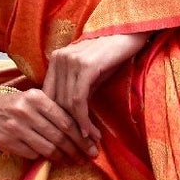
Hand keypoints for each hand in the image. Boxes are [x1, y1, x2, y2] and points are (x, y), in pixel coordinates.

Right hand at [0, 81, 94, 165]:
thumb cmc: (16, 106)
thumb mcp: (34, 100)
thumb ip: (55, 111)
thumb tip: (84, 130)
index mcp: (36, 97)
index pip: (66, 119)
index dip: (82, 134)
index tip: (94, 143)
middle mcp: (26, 111)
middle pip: (59, 135)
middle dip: (78, 148)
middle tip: (90, 157)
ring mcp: (15, 127)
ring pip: (48, 147)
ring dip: (65, 157)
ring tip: (75, 161)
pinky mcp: (8, 142)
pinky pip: (33, 154)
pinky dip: (45, 158)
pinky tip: (55, 160)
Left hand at [42, 32, 149, 147]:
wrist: (130, 33)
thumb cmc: (112, 54)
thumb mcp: (90, 74)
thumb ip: (77, 91)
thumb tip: (72, 120)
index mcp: (56, 60)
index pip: (49, 96)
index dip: (56, 119)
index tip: (66, 137)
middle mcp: (59, 59)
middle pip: (56, 102)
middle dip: (67, 128)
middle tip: (80, 147)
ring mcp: (70, 62)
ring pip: (67, 104)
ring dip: (78, 128)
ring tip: (89, 143)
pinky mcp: (85, 67)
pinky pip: (78, 100)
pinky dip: (83, 119)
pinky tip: (91, 132)